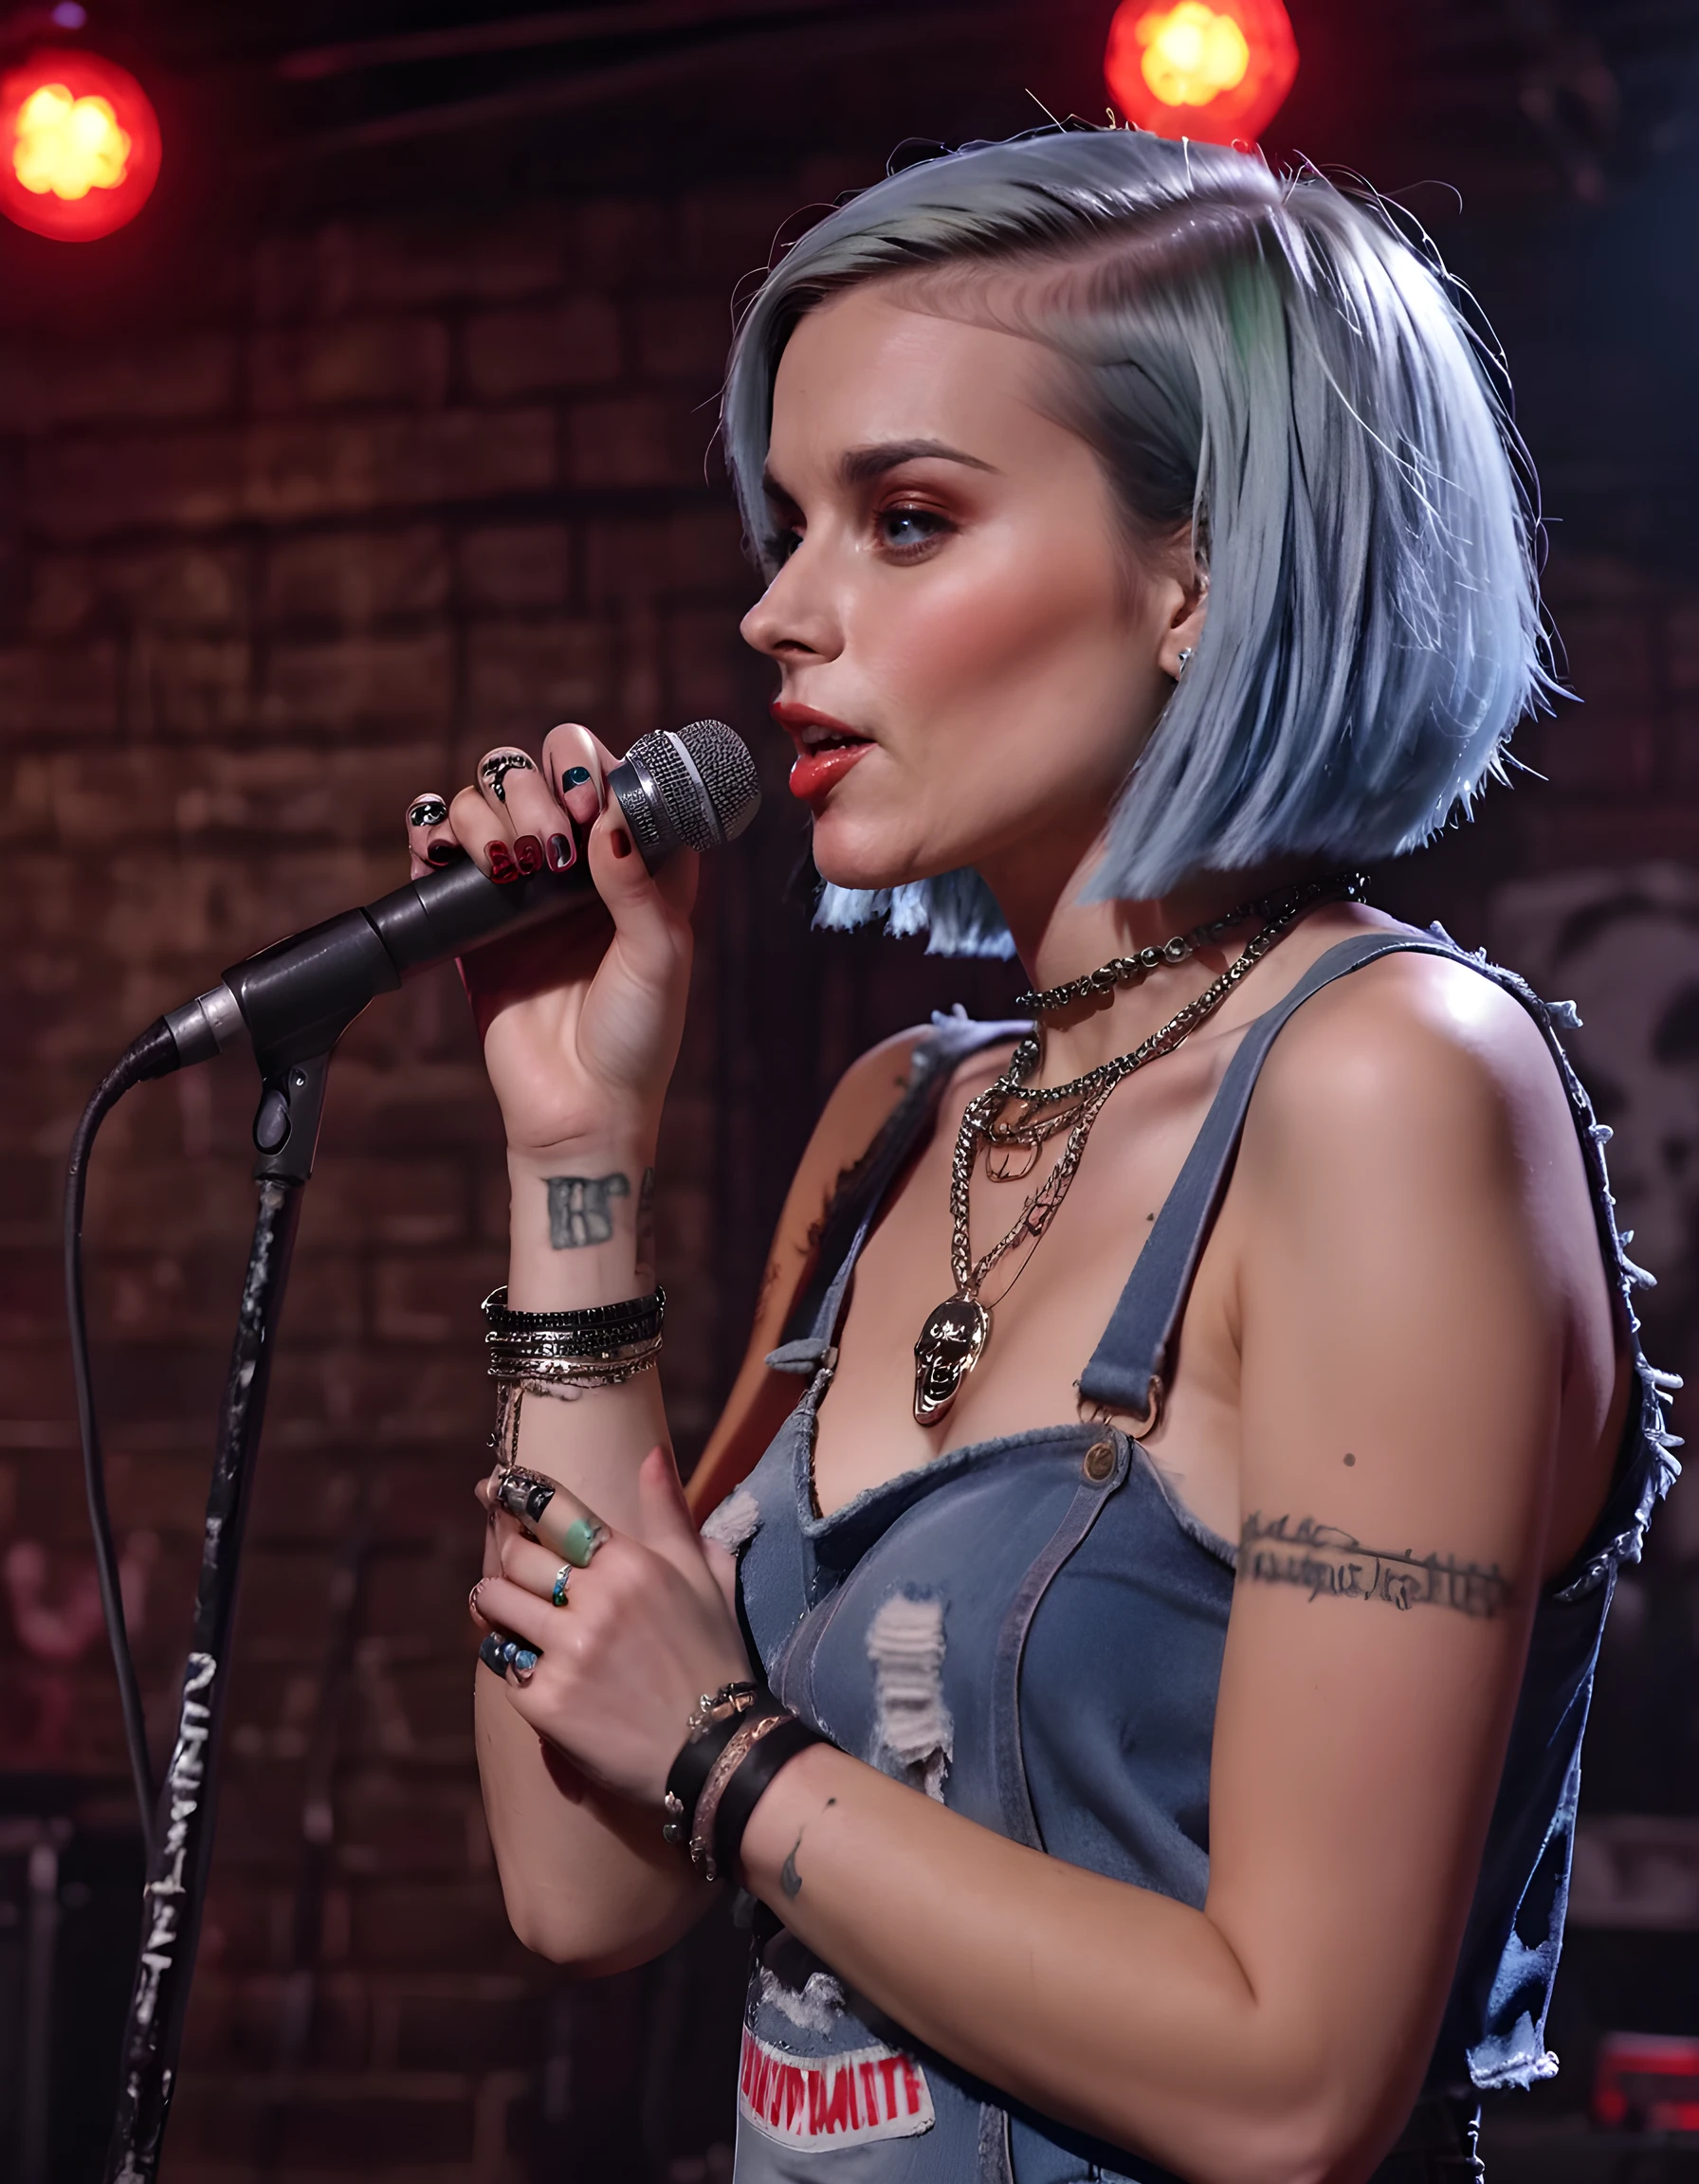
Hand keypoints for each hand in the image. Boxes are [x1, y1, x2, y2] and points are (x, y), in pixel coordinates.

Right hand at [404, 725, 697, 1158]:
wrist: (579, 1110)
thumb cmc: (637, 1039)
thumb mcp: (659, 955)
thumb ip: (637, 880)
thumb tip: (610, 812)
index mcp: (634, 864)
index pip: (611, 776)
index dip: (596, 767)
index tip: (590, 802)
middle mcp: (576, 866)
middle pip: (538, 774)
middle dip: (536, 787)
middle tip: (550, 844)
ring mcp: (520, 890)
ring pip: (484, 801)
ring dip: (487, 812)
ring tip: (510, 865)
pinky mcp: (471, 921)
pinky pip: (438, 853)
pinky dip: (429, 833)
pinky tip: (445, 855)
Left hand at [470, 1447, 749, 1807]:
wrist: (715, 1751)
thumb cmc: (712, 1656)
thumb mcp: (704, 1576)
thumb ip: (670, 1512)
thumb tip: (651, 1453)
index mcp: (631, 1563)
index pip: (555, 1509)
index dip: (518, 1492)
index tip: (496, 1485)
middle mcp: (595, 1601)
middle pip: (516, 1554)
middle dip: (505, 1551)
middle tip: (505, 1556)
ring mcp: (567, 1652)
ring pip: (497, 1604)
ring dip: (493, 1602)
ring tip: (502, 1606)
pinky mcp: (546, 1701)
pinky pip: (503, 1662)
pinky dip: (508, 1657)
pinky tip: (525, 1659)